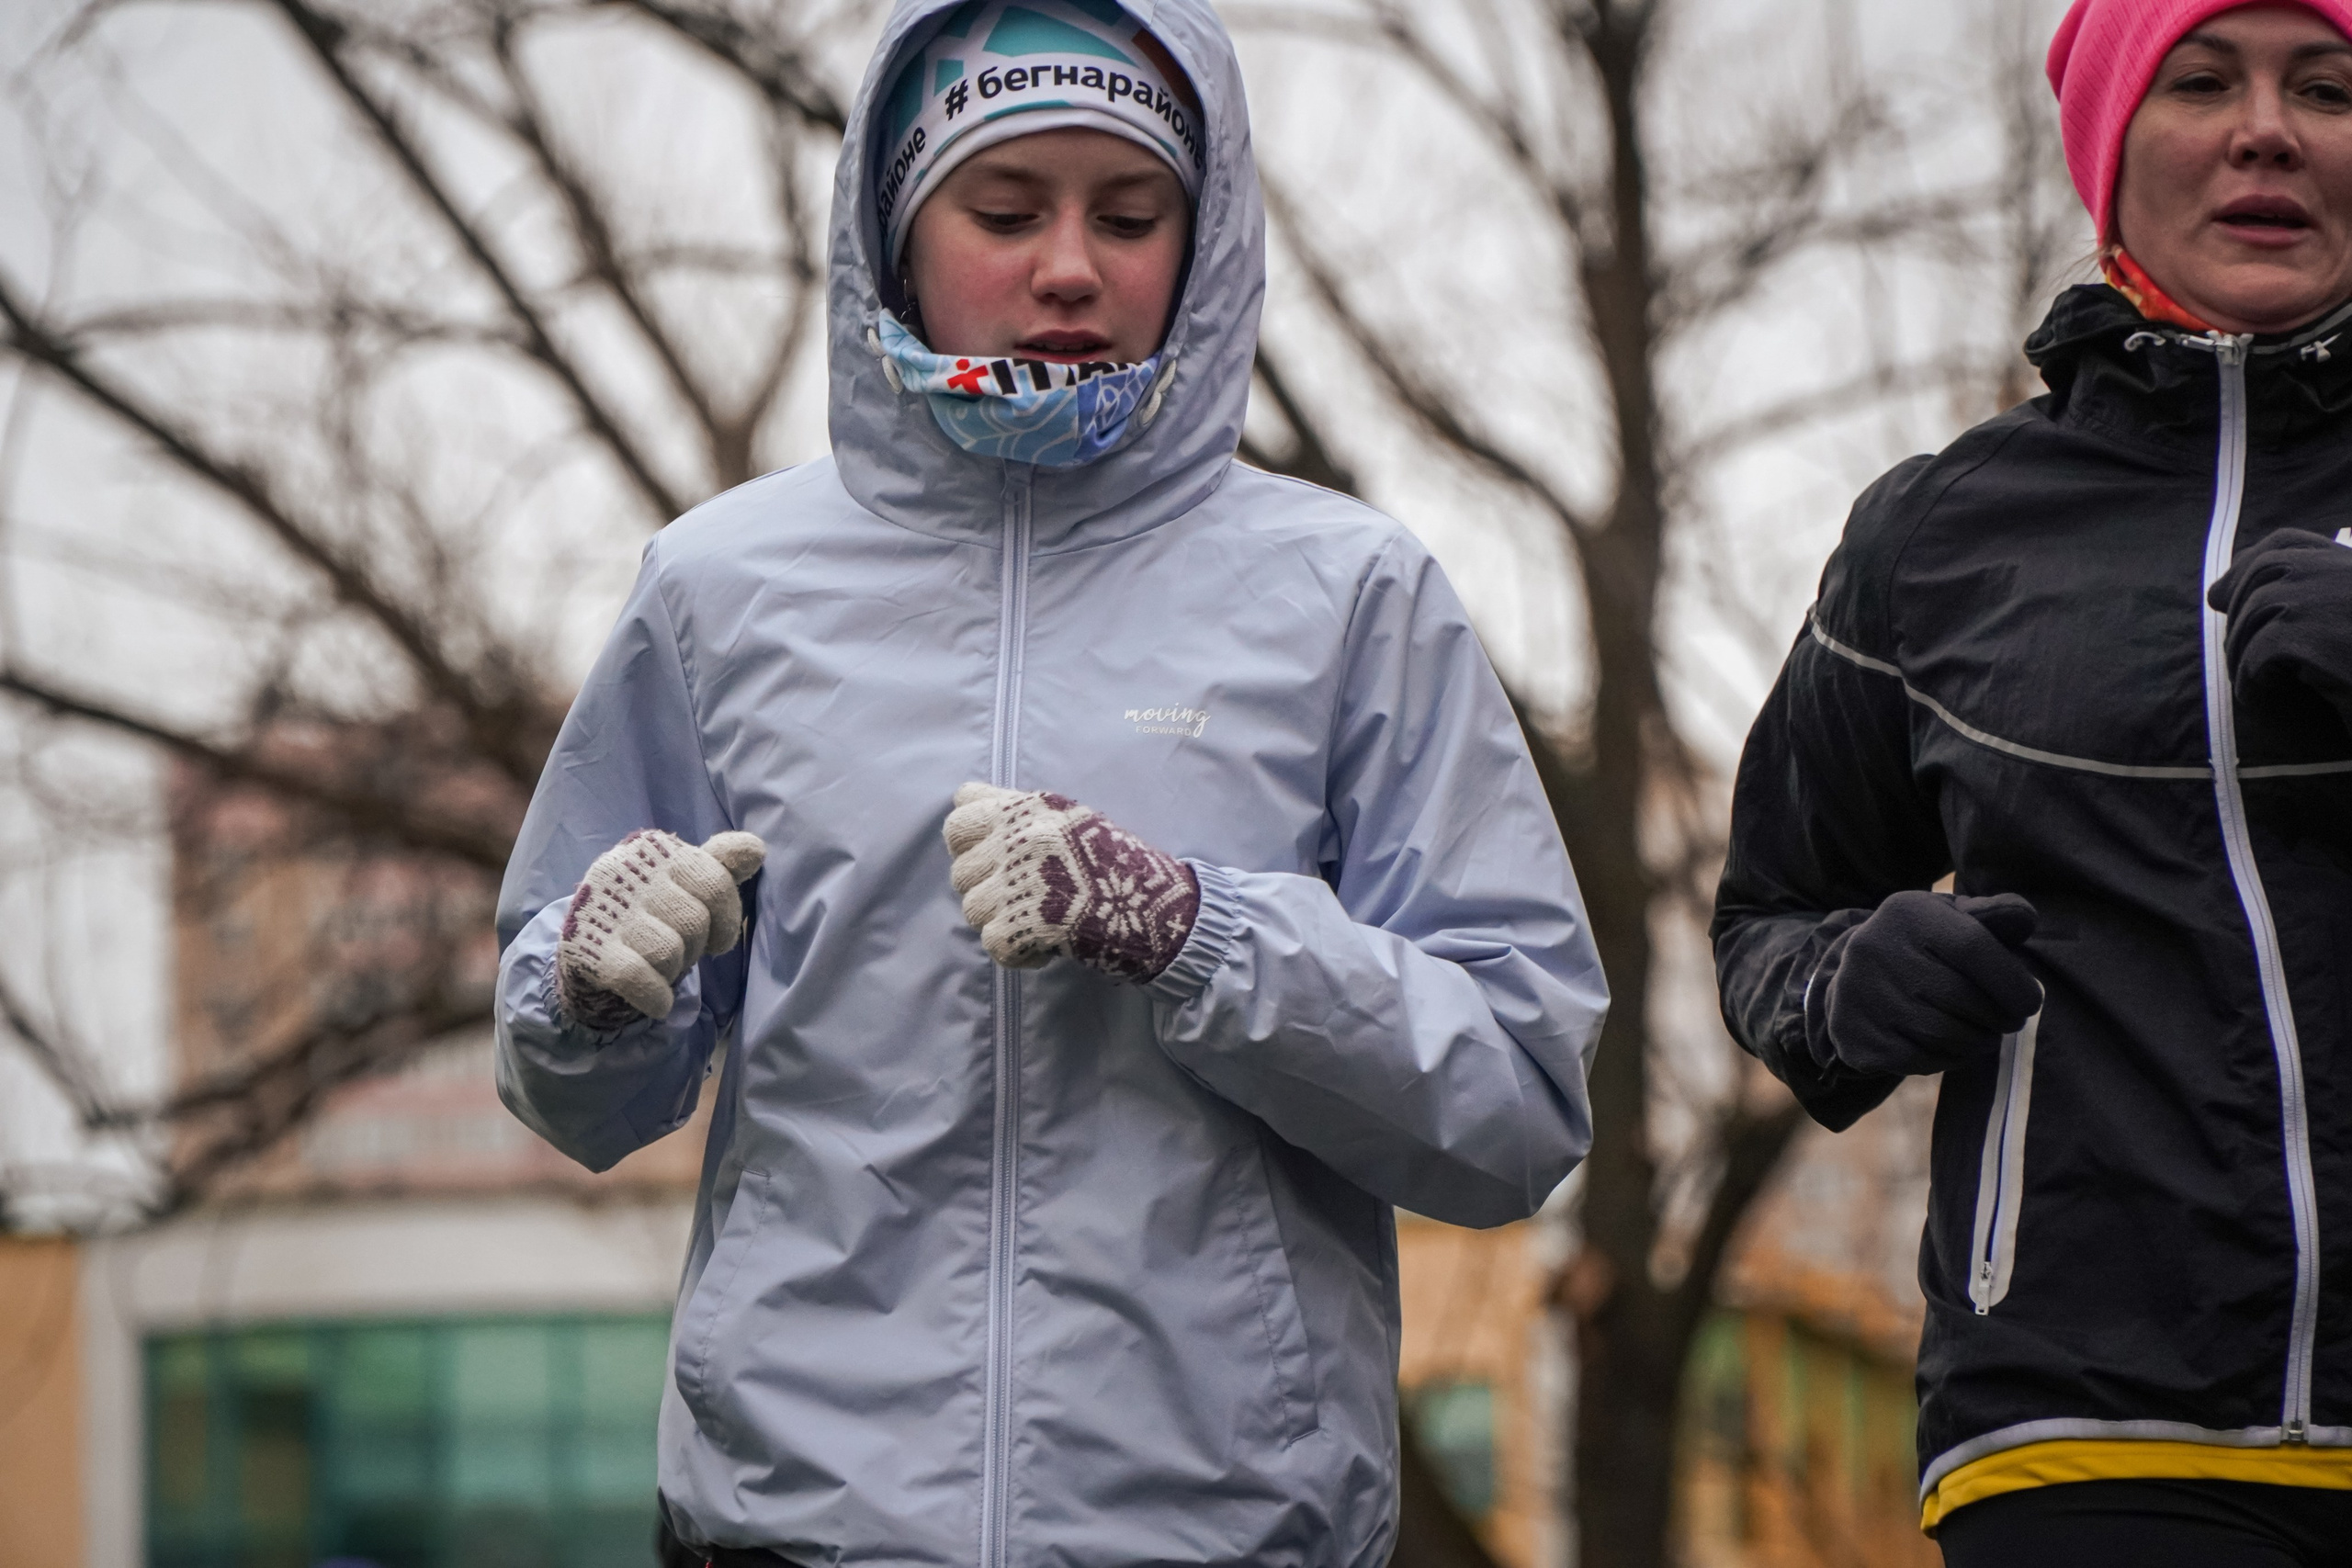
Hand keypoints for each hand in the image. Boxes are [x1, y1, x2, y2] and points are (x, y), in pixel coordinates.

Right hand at [557, 829, 766, 1028]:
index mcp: (656, 851)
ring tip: (660, 966)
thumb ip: (721, 862)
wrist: (587, 945)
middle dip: (695, 946)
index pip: (715, 883)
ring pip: (668, 951)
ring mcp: (604, 910)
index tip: (720, 938)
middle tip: (680, 950)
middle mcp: (626, 871)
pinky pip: (637, 977)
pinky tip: (658, 1001)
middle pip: (694, 921)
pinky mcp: (587, 948)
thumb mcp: (686, 881)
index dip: (727, 918)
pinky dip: (655, 995)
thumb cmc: (652, 911)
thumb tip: (756, 849)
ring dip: (672, 970)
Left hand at [942, 783, 1198, 982]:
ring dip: (1002, 924)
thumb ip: (1017, 810)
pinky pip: (994, 945)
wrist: (1163, 908)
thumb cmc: (1119, 865)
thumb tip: (964, 799)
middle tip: (1025, 902)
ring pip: (974, 911)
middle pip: (961, 873)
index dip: (969, 846)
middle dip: (987, 892)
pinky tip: (1046, 948)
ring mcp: (1021, 881)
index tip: (993, 863)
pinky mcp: (1028, 923)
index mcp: (1028, 810)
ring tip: (1039, 924)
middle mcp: (1020, 838)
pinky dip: (1018, 954)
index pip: (960, 821)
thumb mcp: (1069, 818)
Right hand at [1807, 890, 2040, 1078]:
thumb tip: (2026, 917)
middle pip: (1962, 997)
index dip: (2012, 982)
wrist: (1855, 978)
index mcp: (1907, 913)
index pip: (1973, 947)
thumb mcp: (1952, 919)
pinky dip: (1948, 1059)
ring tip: (1983, 1033)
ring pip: (1944, 1034)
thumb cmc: (1922, 947)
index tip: (2030, 1001)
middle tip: (2009, 1021)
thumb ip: (1994, 916)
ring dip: (1978, 1041)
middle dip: (1999, 1017)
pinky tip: (1951, 1047)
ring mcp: (1860, 993)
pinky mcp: (1855, 1034)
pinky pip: (1920, 1059)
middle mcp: (1875, 948)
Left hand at [2207, 529, 2351, 729]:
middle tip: (2237, 649)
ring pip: (2257, 610)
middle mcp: (2347, 570)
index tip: (2221, 597)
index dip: (2245, 566)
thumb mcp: (2337, 619)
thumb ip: (2297, 595)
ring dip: (2244, 648)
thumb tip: (2214, 593)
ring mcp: (2333, 597)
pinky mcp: (2317, 636)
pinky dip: (2251, 676)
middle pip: (2265, 569)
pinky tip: (2262, 695)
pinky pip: (2259, 651)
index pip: (2288, 542)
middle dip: (2239, 607)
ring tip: (2256, 679)